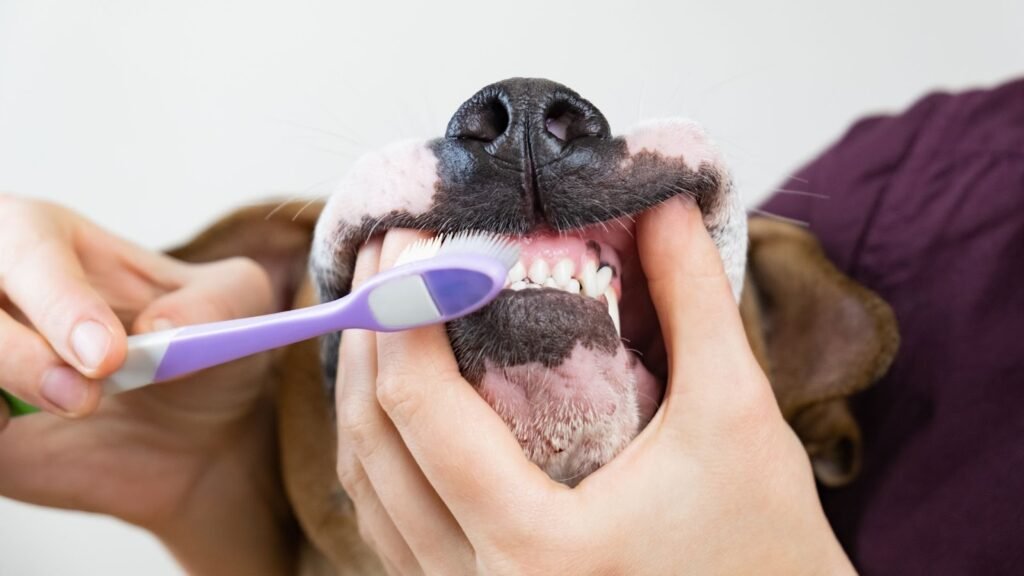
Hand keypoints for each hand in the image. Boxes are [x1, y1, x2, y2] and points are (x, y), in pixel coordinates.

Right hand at [0, 195, 291, 574]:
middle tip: (87, 395)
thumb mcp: (239, 306)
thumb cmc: (201, 348)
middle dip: (18, 353)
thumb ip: (220, 299)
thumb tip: (160, 328)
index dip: (61, 306)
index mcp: (41, 238)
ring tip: (79, 408)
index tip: (107, 357)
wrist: (193, 434)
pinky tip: (27, 430)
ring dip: (10, 382)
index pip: (27, 254)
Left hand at [334, 198, 855, 574]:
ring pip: (366, 489)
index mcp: (538, 548)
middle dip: (367, 336)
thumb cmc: (767, 548)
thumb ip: (694, 298)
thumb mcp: (737, 415)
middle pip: (372, 443)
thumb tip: (660, 202)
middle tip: (383, 258)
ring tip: (385, 311)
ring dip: (364, 392)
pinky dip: (383, 450)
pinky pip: (389, 523)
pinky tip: (404, 395)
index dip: (402, 308)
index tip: (408, 240)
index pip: (421, 407)